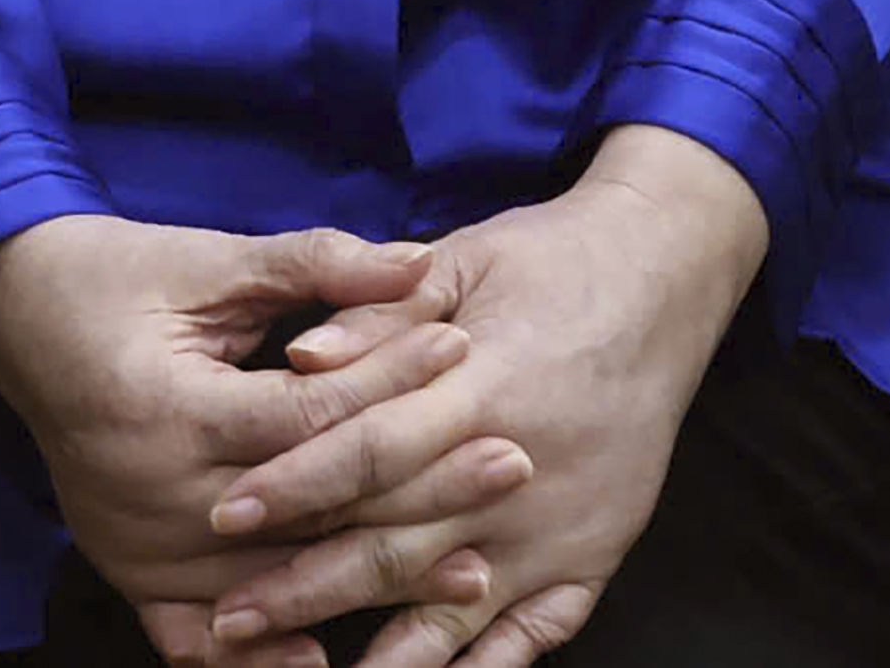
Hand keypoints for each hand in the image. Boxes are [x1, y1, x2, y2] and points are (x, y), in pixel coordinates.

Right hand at [0, 218, 486, 618]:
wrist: (18, 317)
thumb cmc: (120, 278)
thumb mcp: (210, 260)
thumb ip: (313, 265)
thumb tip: (417, 261)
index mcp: (168, 410)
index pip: (304, 416)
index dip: (389, 383)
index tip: (464, 350)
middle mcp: (150, 493)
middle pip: (307, 511)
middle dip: (416, 490)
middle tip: (509, 467)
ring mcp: (136, 545)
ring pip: (274, 582)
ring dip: (371, 580)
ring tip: (471, 567)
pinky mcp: (128, 570)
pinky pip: (197, 639)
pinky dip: (261, 655)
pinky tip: (326, 659)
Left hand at [202, 126, 771, 663]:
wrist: (665, 278)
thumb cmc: (548, 262)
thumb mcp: (463, 260)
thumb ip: (381, 312)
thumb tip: (300, 357)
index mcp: (479, 388)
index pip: (370, 452)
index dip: (293, 486)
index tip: (224, 515)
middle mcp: (516, 470)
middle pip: (395, 544)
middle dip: (304, 586)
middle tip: (230, 619)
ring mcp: (557, 526)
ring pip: (452, 607)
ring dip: (377, 653)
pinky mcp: (593, 557)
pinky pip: (532, 637)